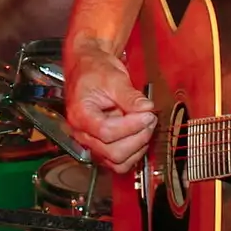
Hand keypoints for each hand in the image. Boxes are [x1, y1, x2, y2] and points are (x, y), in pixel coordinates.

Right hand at [65, 43, 157, 173]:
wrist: (87, 68)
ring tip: (146, 127)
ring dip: (137, 148)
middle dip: (137, 138)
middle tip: (150, 120)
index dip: (131, 126)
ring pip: (117, 162)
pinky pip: (118, 162)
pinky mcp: (100, 145)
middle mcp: (82, 133)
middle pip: (113, 152)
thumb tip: (146, 108)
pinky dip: (133, 153)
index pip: (107, 132)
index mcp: (80, 114)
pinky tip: (140, 136)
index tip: (147, 114)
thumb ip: (130, 95)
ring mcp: (91, 142)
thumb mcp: (113, 77)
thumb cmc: (93, 70)